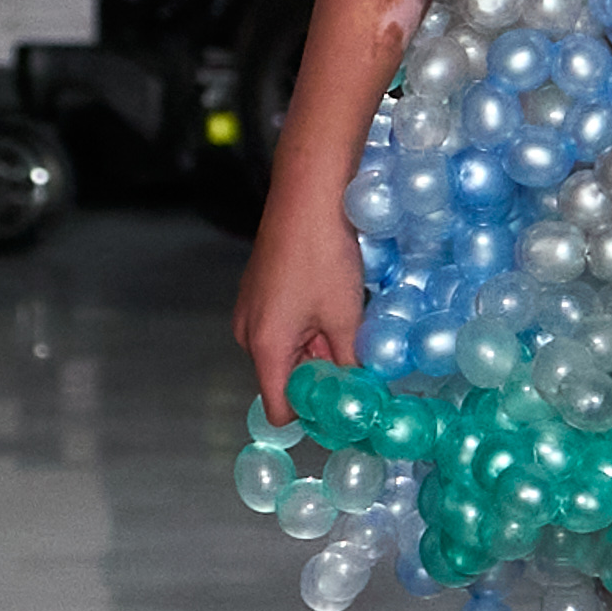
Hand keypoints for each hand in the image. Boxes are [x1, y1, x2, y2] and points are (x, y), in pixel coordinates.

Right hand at [233, 170, 364, 424]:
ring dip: (321, 348)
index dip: (314, 417)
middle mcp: (247, 332)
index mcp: (265, 346)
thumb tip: (362, 395)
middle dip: (323, 378)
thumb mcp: (346, 317)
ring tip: (352, 322)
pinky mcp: (259, 290)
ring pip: (289, 351)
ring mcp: (250, 309)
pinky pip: (285, 325)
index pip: (281, 409)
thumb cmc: (324, 254)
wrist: (307, 193)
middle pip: (286, 379)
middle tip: (363, 364)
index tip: (348, 411)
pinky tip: (338, 301)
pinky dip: (311, 325)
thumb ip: (350, 364)